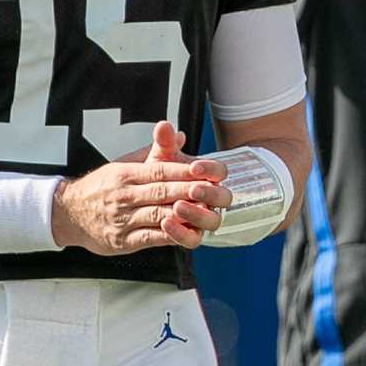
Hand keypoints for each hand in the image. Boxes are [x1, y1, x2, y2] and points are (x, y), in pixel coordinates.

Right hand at [53, 121, 230, 254]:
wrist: (68, 213)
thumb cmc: (101, 188)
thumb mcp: (123, 164)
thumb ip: (154, 153)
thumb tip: (180, 135)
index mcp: (125, 174)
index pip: (159, 170)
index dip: (183, 171)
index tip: (204, 171)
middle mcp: (123, 195)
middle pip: (161, 192)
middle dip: (188, 191)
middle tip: (210, 191)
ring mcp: (122, 219)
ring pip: (156, 215)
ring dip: (181, 214)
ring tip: (202, 212)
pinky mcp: (122, 241)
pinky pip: (148, 237)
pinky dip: (167, 235)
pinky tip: (183, 232)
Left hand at [143, 120, 229, 245]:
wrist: (140, 202)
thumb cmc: (157, 177)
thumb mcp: (160, 158)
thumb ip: (163, 143)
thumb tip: (164, 126)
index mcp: (208, 178)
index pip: (220, 172)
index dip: (210, 169)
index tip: (195, 167)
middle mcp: (210, 200)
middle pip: (224, 199)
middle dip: (209, 194)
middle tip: (193, 189)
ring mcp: (202, 220)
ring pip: (212, 222)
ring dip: (197, 214)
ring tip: (177, 206)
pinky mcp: (190, 237)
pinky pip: (192, 239)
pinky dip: (180, 233)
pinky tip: (164, 223)